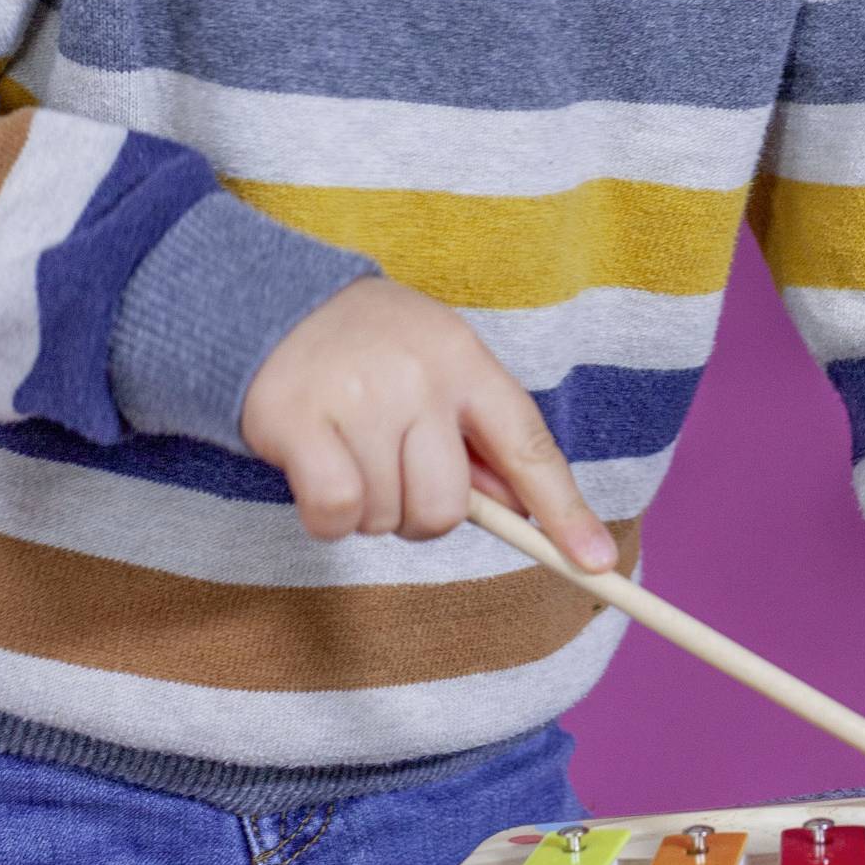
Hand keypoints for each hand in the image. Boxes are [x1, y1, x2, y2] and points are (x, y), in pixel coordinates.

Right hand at [240, 277, 617, 565]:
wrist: (271, 303)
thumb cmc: (373, 350)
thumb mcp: (440, 369)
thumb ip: (479, 438)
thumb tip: (524, 513)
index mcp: (465, 361)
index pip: (529, 446)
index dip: (564, 511)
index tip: (593, 561)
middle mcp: (419, 378)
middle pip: (448, 507)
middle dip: (423, 515)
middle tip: (395, 474)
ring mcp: (359, 399)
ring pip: (388, 517)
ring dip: (371, 509)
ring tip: (351, 453)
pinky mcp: (298, 423)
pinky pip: (336, 515)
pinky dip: (328, 518)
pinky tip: (318, 472)